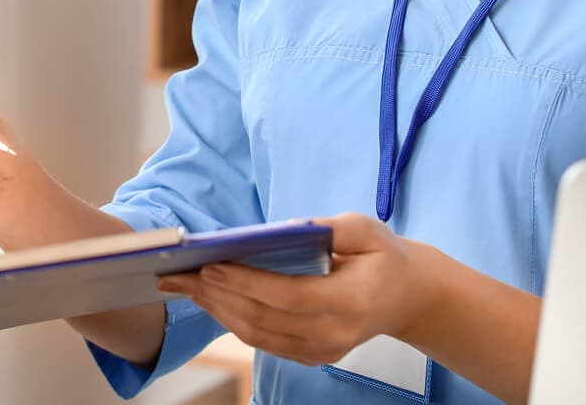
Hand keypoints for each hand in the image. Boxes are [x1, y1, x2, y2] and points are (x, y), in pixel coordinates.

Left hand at [154, 213, 440, 366]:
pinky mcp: (312, 357)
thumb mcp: (366, 230)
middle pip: (263, 318)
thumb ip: (328, 228)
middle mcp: (334, 334)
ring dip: (216, 309)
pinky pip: (264, 341)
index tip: (209, 265)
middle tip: (176, 274)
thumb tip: (282, 229)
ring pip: (257, 335)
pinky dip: (232, 319)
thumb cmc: (384, 256)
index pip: (287, 295)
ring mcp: (322, 351)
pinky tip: (210, 299)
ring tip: (182, 286)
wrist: (408, 298)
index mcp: (350, 302)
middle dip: (215, 295)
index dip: (245, 282)